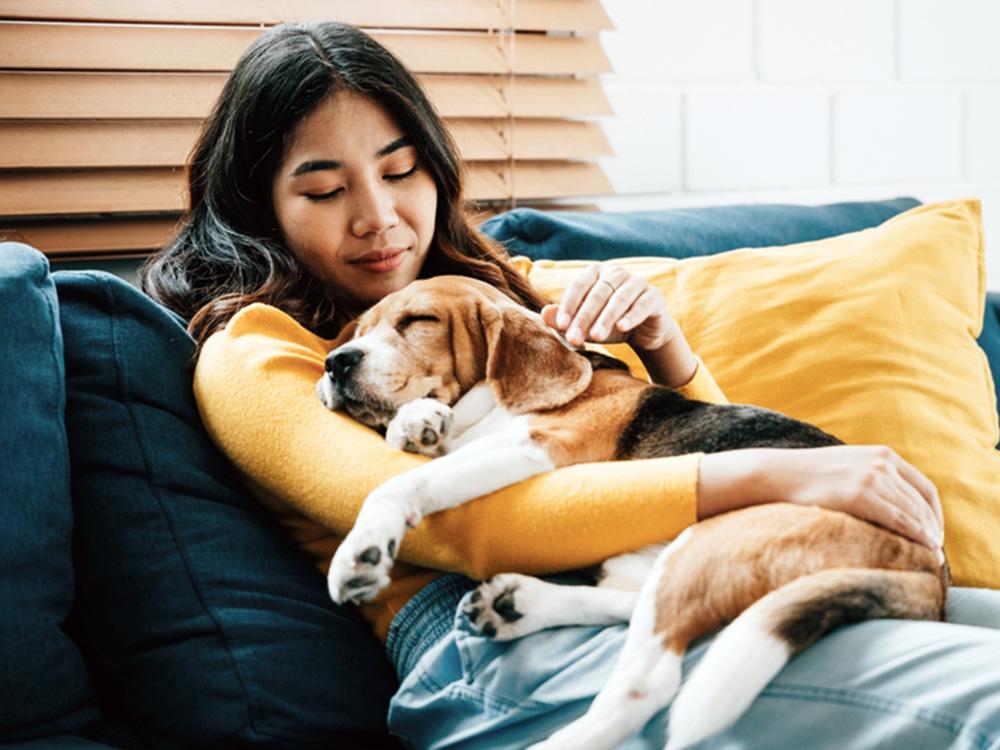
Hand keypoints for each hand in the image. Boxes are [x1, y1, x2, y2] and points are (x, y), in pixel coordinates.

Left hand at [540, 263, 698, 386]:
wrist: (643, 332)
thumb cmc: (608, 324)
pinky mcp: (654, 296)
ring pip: (619, 298)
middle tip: (574, 339)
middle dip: (584, 317)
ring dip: (606, 318)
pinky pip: (642, 304)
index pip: (578, 285)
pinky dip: (631, 316)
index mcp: (596, 273)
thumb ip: (565, 319)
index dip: (568, 305)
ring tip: (596, 337)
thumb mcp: (585, 324)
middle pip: (597, 293)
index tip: (560, 325)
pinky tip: (621, 327)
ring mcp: (637, 282)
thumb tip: (543, 314)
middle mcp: (616, 273)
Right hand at [699, 445, 944, 549]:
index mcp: (883, 454)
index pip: (925, 488)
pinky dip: (915, 536)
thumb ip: (873, 479)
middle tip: (935, 553)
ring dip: (926, 537)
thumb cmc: (809, 479)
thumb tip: (891, 507)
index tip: (933, 535)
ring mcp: (872, 477)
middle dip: (932, 529)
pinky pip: (899, 519)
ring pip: (914, 512)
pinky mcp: (861, 494)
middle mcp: (882, 463)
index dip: (935, 515)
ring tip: (929, 558)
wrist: (777, 474)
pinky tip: (920, 548)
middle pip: (922, 502)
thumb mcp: (848, 468)